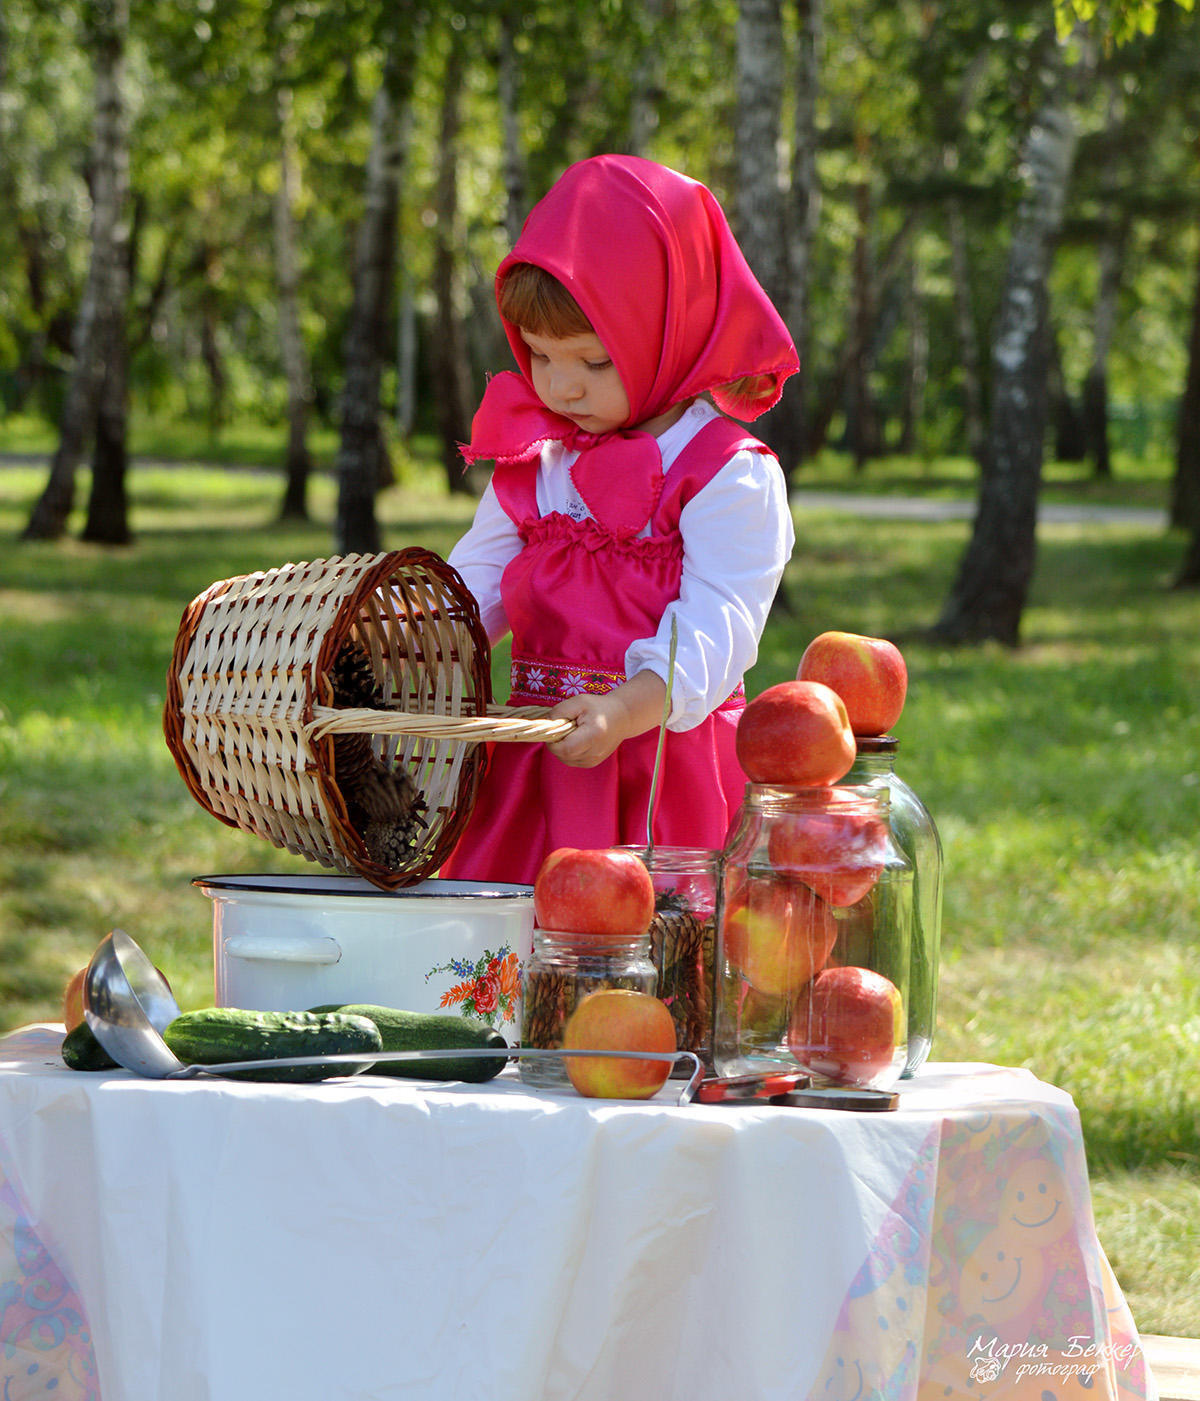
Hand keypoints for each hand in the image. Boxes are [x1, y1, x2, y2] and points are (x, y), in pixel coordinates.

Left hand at [546, 671, 667, 768]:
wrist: (622, 718)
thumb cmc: (599, 707)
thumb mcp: (578, 702)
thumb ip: (559, 712)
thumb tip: (545, 725)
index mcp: (593, 736)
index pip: (564, 749)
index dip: (553, 740)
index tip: (556, 728)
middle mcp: (594, 753)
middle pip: (562, 755)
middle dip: (557, 742)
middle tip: (565, 727)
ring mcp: (593, 761)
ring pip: (564, 759)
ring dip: (562, 747)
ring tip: (573, 732)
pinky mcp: (591, 764)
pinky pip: (570, 760)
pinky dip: (568, 751)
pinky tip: (577, 739)